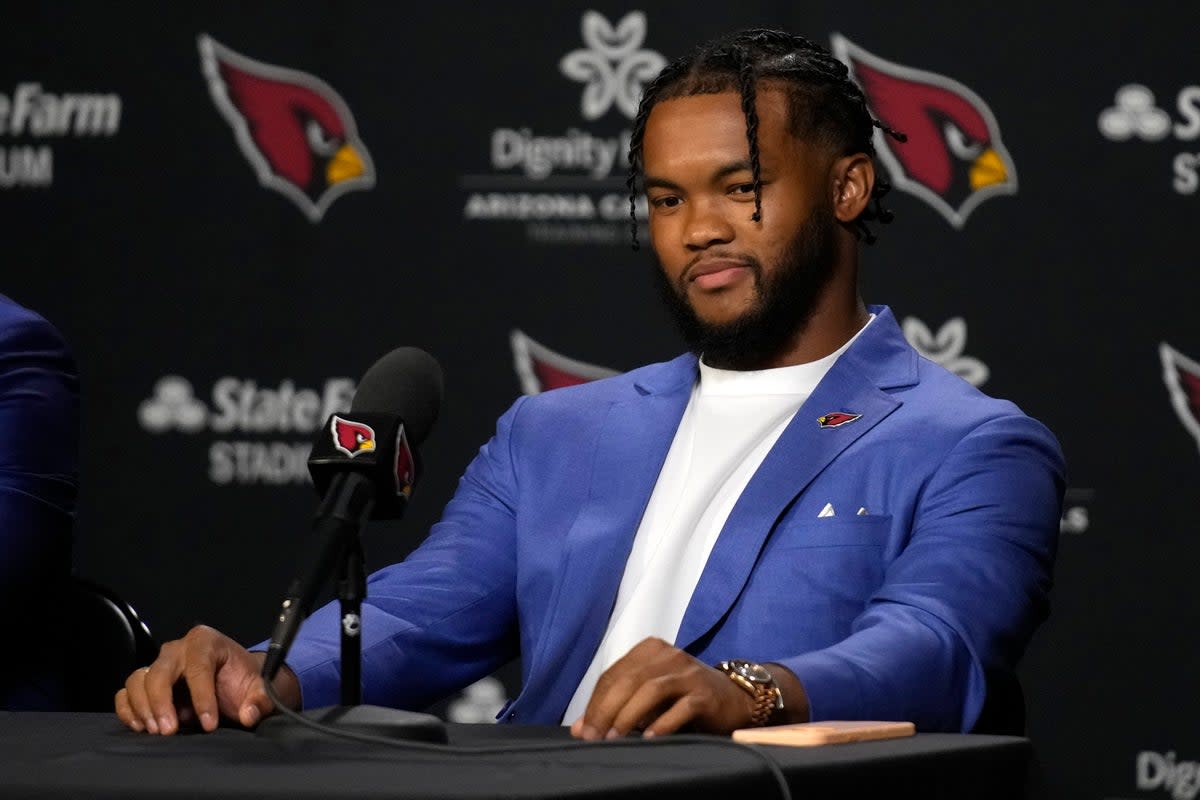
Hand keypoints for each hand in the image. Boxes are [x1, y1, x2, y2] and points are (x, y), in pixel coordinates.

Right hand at [114, 624, 299, 734]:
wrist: (233, 683)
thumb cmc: (242, 682)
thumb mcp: (259, 689)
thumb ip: (260, 700)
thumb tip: (249, 714)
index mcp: (206, 641)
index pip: (198, 667)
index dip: (202, 697)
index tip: (209, 725)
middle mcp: (177, 648)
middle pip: (159, 672)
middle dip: (162, 703)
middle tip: (171, 731)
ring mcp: (158, 664)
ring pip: (137, 680)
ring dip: (143, 708)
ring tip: (157, 731)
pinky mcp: (145, 681)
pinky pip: (126, 692)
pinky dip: (128, 709)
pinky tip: (140, 727)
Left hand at [569, 637, 758, 739]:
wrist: (734, 698)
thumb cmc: (683, 696)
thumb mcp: (648, 696)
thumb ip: (616, 706)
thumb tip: (581, 728)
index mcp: (650, 649)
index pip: (614, 674)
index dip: (595, 702)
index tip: (584, 730)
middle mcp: (669, 655)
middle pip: (629, 679)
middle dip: (606, 710)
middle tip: (594, 737)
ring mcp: (689, 672)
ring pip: (651, 689)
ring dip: (628, 715)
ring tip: (615, 738)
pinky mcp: (706, 693)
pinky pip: (681, 707)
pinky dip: (662, 723)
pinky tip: (648, 739)